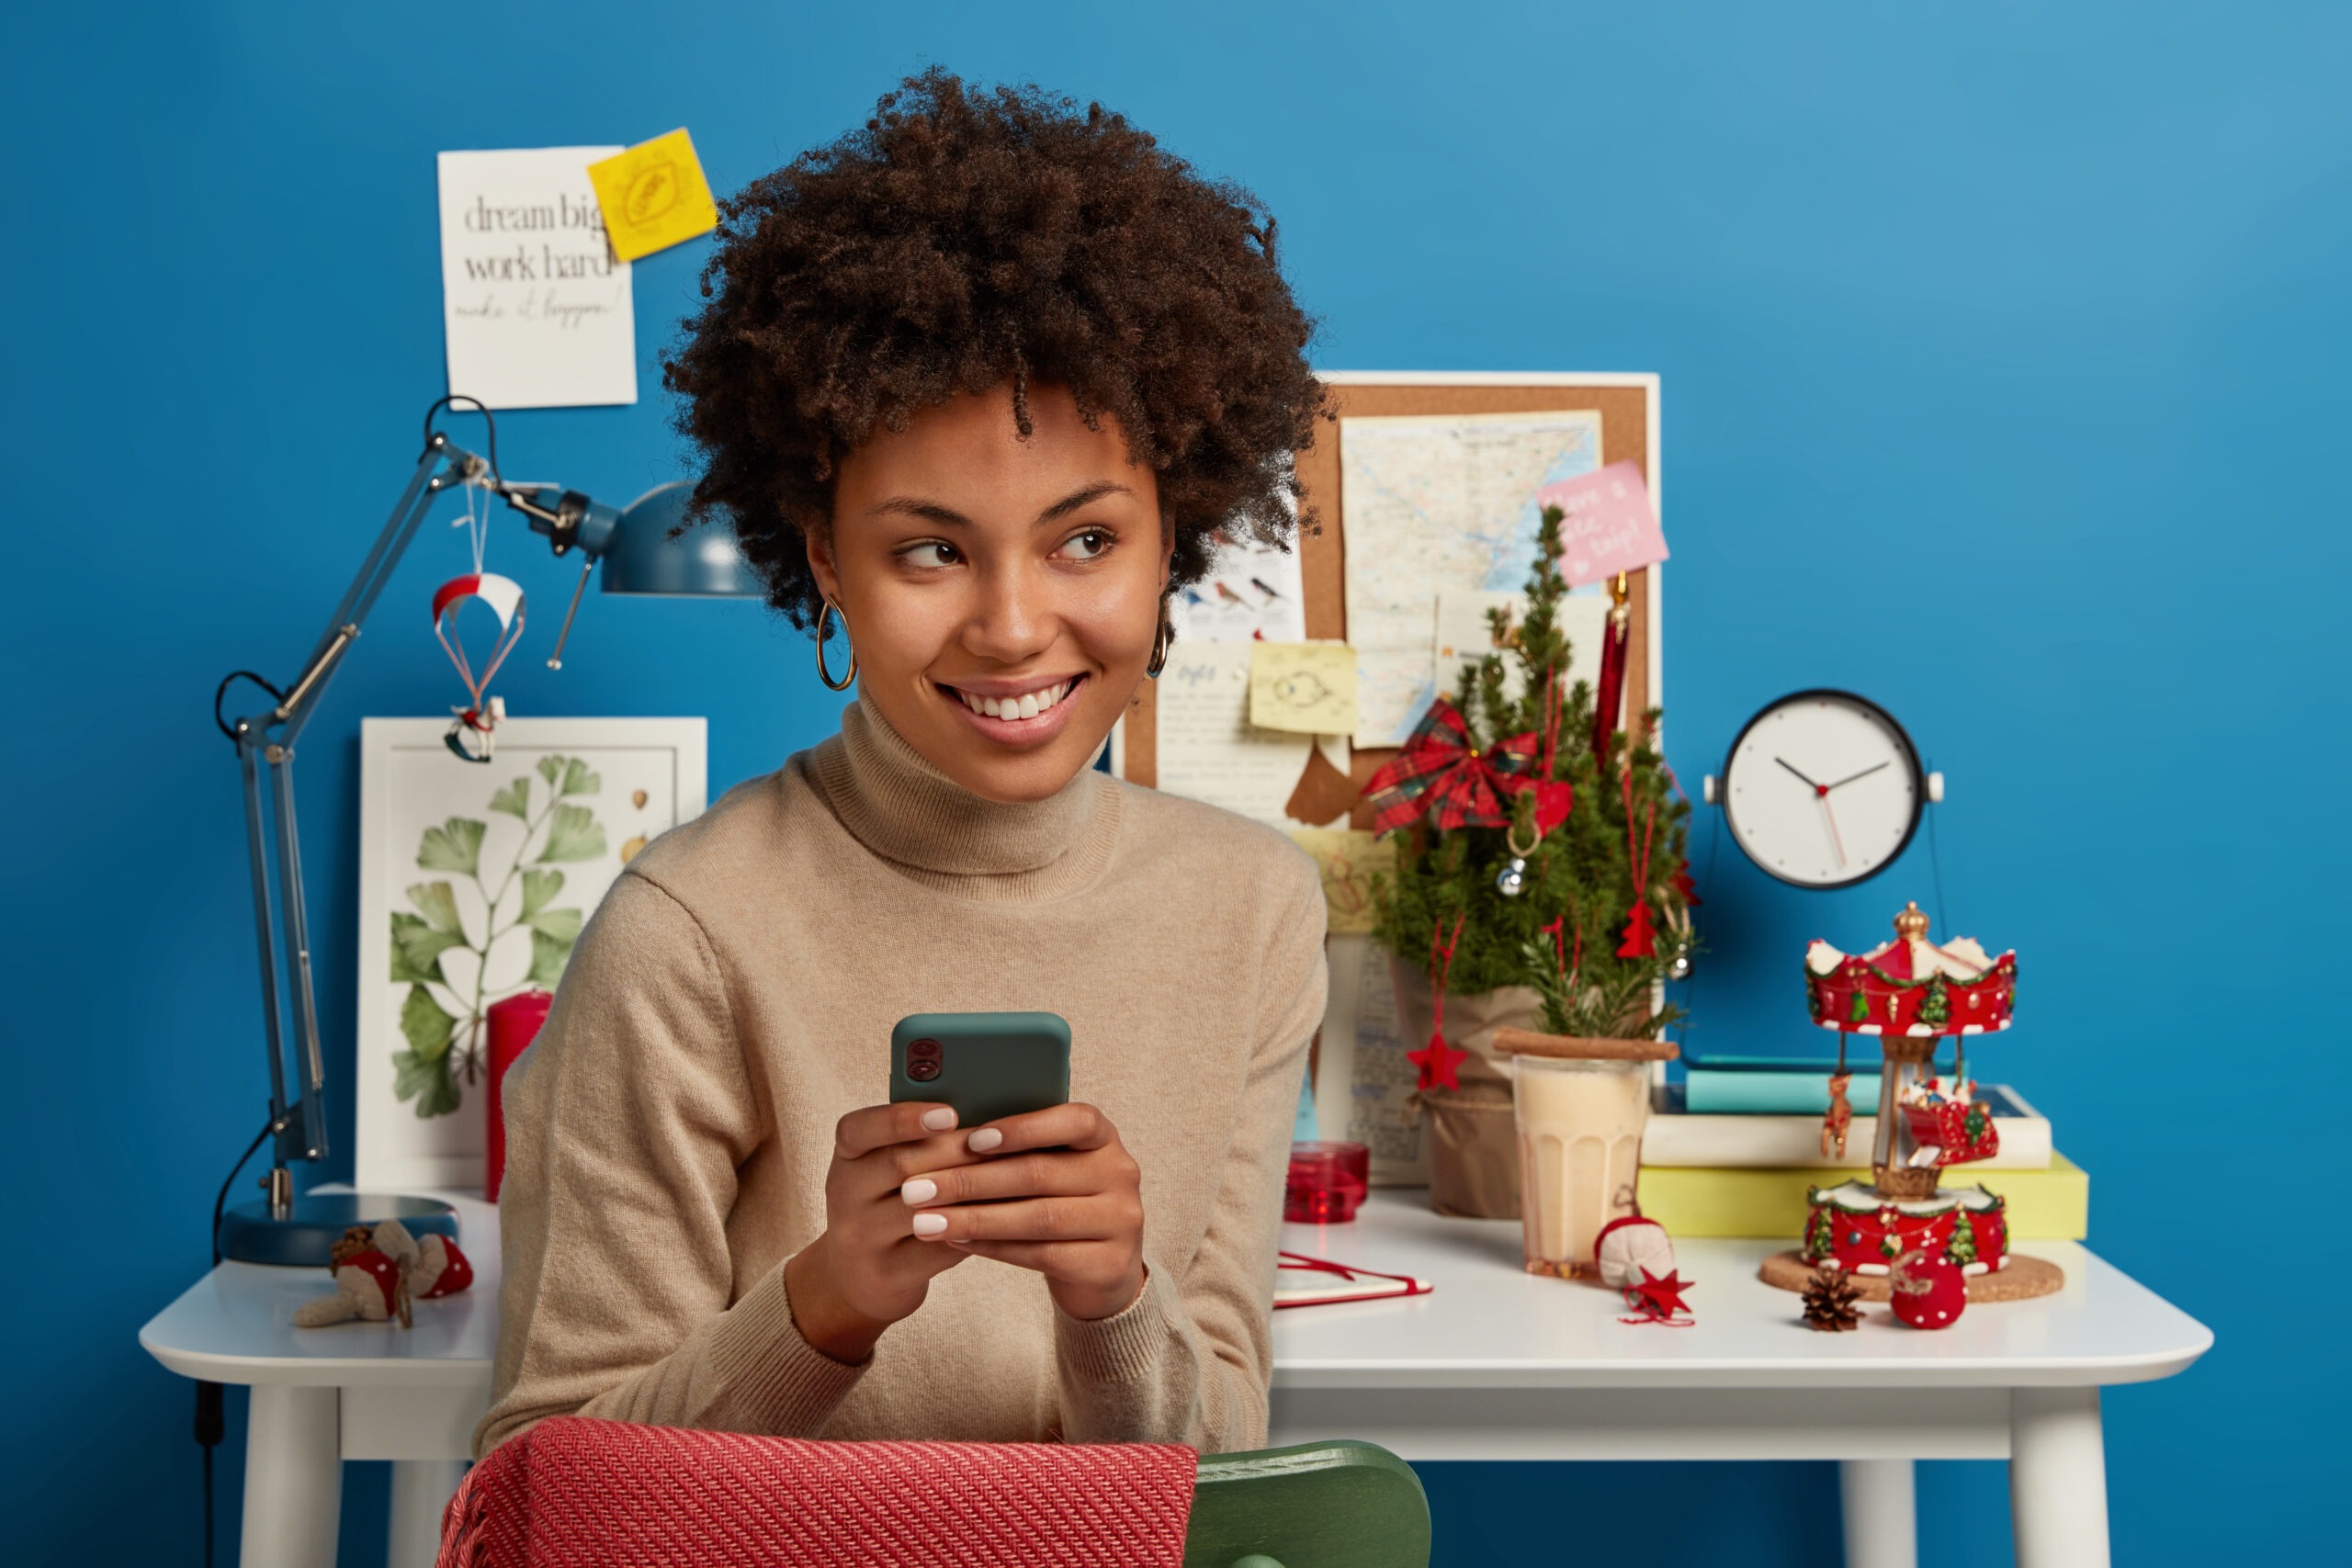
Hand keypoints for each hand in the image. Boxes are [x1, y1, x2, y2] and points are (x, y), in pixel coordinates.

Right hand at [783, 1101, 987, 1362]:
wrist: (858, 1275)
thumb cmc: (889, 1202)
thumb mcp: (886, 1166)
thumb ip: (922, 1139)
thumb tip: (987, 1105)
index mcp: (847, 1156)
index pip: (859, 1129)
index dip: (903, 1118)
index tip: (950, 1113)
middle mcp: (844, 1194)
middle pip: (900, 1165)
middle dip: (956, 1150)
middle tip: (1001, 1141)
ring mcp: (860, 1238)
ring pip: (919, 1210)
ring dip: (968, 1192)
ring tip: (1010, 1175)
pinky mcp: (886, 1273)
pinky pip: (936, 1249)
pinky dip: (972, 1231)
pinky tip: (1002, 1217)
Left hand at [902, 1102, 1146, 1321]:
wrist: (1103, 1269)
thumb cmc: (1062, 1203)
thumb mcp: (1053, 1165)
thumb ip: (1018, 1148)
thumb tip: (943, 1133)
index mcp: (1104, 1137)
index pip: (1074, 1120)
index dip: (1023, 1128)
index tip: (971, 1140)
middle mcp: (1121, 1173)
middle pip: (1040, 1173)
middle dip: (971, 1180)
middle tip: (917, 1188)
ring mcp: (1121, 1221)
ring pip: (1039, 1218)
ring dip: (975, 1219)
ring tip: (927, 1221)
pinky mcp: (1110, 1264)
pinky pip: (1043, 1255)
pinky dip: (994, 1247)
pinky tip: (958, 1242)